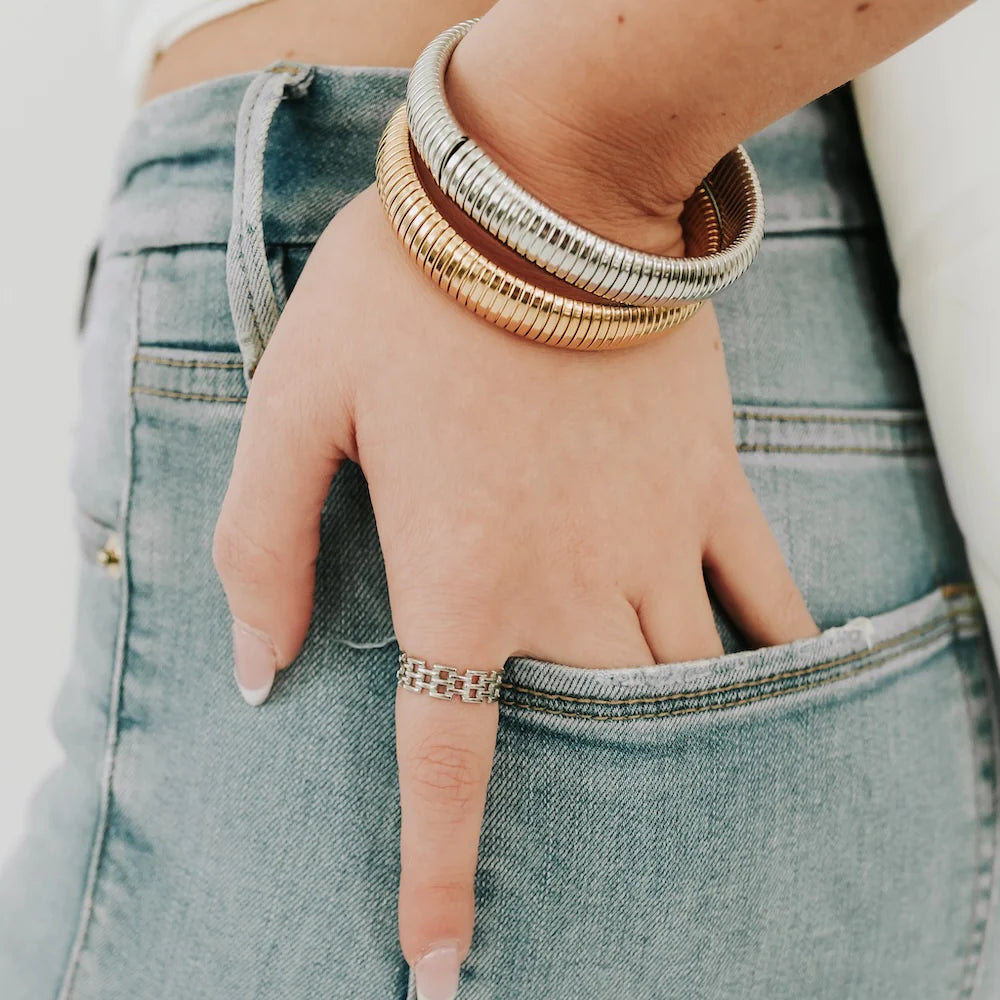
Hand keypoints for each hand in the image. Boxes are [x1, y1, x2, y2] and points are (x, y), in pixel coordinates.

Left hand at [212, 182, 817, 996]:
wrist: (541, 190)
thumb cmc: (403, 290)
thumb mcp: (292, 404)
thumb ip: (262, 544)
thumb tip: (261, 668)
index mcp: (459, 574)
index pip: (447, 759)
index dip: (441, 873)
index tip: (440, 965)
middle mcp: (570, 580)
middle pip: (588, 730)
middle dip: (582, 805)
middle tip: (575, 855)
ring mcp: (655, 535)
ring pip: (682, 679)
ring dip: (670, 741)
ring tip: (666, 789)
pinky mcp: (709, 480)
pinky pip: (761, 589)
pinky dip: (774, 645)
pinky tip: (781, 676)